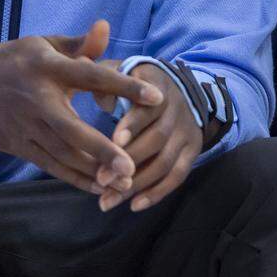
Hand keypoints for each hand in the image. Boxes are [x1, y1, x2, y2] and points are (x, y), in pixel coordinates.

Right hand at [0, 20, 163, 194]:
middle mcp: (37, 99)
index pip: (92, 75)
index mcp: (49, 67)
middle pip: (72, 128)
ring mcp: (25, 126)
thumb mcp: (47, 44)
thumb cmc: (19, 60)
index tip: (157, 97)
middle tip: (131, 166)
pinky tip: (99, 187)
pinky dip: (74, 177)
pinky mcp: (18, 145)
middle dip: (101, 149)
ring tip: (125, 182)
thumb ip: (82, 44)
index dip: (124, 84)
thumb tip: (107, 27)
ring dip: (92, 170)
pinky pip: (50, 165)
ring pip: (61, 153)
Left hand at [98, 63, 204, 212]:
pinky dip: (157, 193)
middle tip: (100, 180)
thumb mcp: (124, 70)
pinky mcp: (192, 151)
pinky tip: (134, 206)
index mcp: (157, 88)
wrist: (183, 88)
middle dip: (128, 162)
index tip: (113, 141)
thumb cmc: (138, 81)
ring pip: (164, 163)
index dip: (132, 125)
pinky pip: (178, 176)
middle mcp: (177, 111)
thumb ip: (103, 73)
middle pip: (156, 140)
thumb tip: (84, 70)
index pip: (148, 108)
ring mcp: (187, 132)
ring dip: (136, 185)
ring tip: (107, 201)